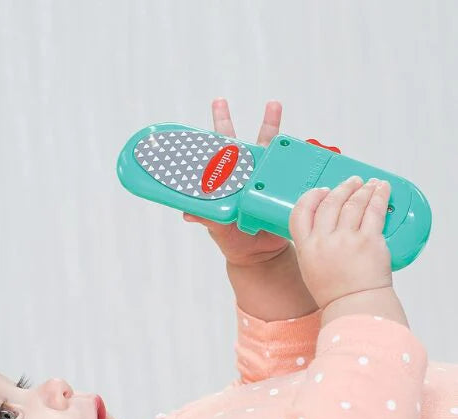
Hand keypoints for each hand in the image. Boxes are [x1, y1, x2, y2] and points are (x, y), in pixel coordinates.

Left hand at [183, 98, 291, 266]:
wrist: (261, 253)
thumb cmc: (235, 241)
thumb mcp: (219, 229)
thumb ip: (206, 218)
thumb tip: (187, 213)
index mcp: (223, 183)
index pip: (210, 158)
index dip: (202, 142)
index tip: (190, 132)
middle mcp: (240, 174)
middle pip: (232, 142)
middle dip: (224, 119)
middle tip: (218, 100)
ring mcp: (260, 176)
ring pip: (264, 145)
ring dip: (269, 123)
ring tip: (273, 104)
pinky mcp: (280, 183)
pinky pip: (287, 165)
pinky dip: (292, 151)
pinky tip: (295, 141)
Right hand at [288, 176, 392, 310]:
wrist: (355, 305)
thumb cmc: (335, 292)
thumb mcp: (311, 268)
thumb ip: (315, 246)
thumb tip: (327, 226)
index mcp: (306, 248)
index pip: (300, 212)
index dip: (311, 197)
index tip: (321, 191)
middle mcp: (324, 241)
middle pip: (330, 203)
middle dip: (342, 188)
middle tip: (351, 183)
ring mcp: (347, 240)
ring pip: (353, 203)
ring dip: (361, 189)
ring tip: (367, 184)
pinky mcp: (369, 240)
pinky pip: (374, 211)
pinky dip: (378, 196)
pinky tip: (381, 190)